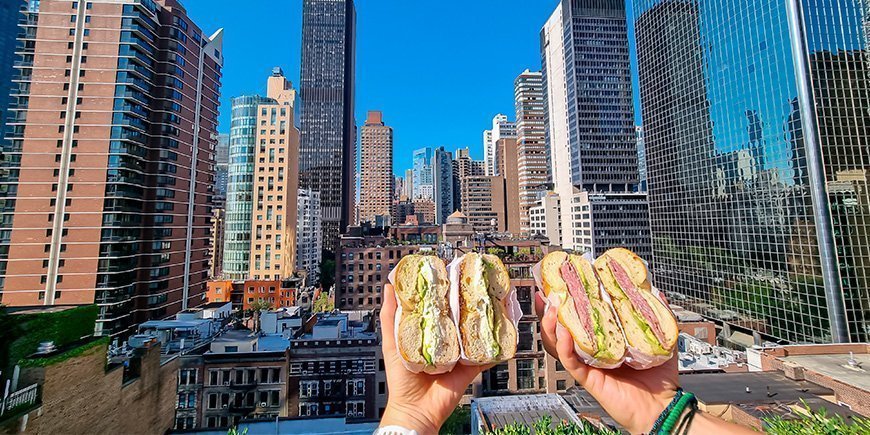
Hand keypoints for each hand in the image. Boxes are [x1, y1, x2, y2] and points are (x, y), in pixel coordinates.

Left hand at [379, 284, 490, 434]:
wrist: (415, 408)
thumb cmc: (401, 378)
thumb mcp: (391, 342)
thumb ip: (390, 316)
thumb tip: (388, 287)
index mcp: (428, 331)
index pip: (439, 306)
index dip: (445, 290)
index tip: (450, 272)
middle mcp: (445, 339)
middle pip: (460, 316)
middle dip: (468, 301)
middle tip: (476, 285)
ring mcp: (459, 352)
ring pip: (475, 332)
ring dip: (484, 319)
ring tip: (491, 302)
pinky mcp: (471, 366)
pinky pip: (486, 354)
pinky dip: (496, 346)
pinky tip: (502, 331)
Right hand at [536, 291, 678, 433]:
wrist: (662, 405)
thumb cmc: (659, 378)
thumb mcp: (660, 339)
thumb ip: (657, 316)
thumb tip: (656, 292)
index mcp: (604, 339)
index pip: (580, 316)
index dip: (568, 301)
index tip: (562, 283)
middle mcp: (592, 350)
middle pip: (561, 328)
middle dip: (549, 311)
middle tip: (546, 294)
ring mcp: (587, 363)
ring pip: (559, 344)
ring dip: (551, 326)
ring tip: (551, 309)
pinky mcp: (588, 378)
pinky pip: (570, 361)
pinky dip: (564, 347)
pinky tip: (563, 334)